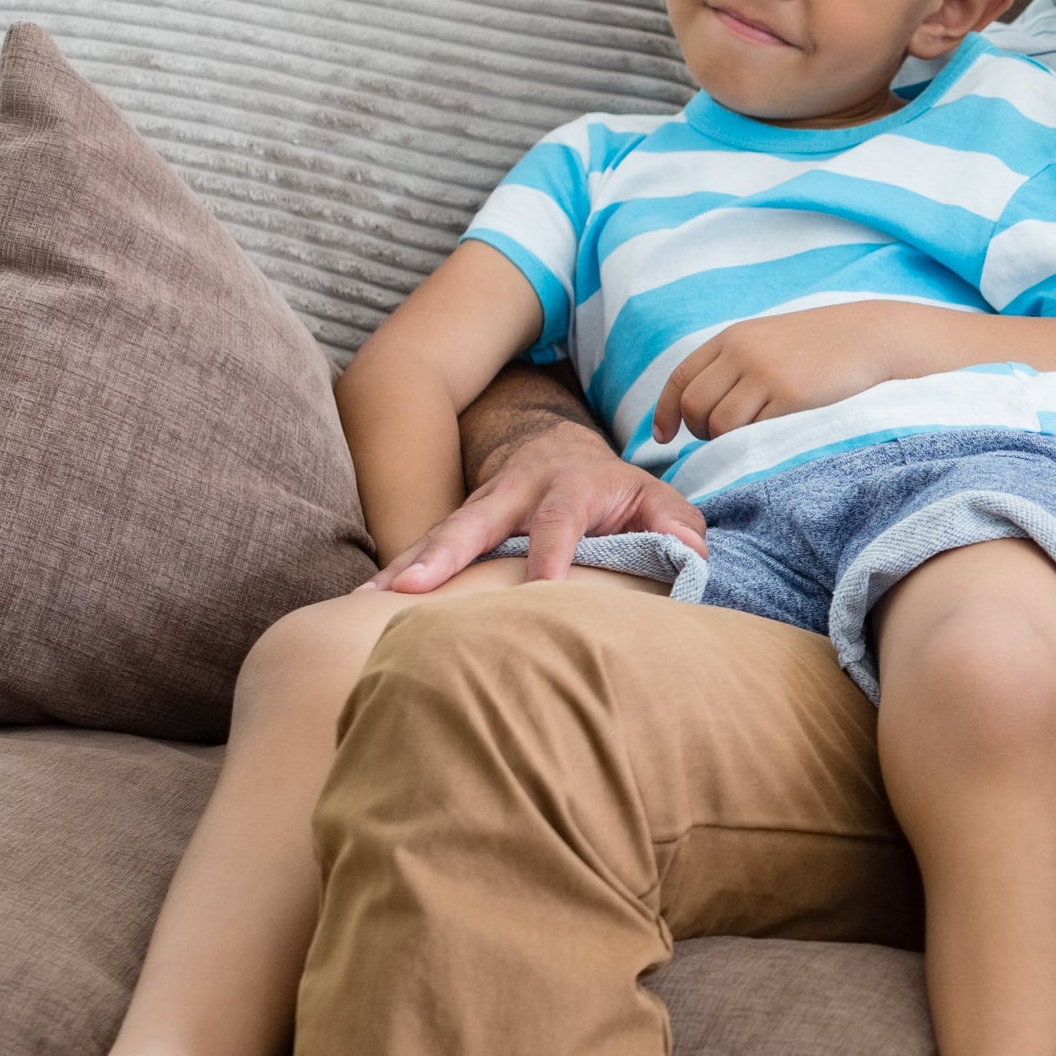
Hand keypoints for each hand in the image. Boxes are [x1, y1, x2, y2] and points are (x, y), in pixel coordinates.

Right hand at [365, 415, 703, 593]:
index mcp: (571, 485)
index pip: (559, 520)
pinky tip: (362, 604)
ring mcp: (480, 506)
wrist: (562, 451)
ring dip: (406, 567)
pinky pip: (424, 549)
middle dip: (446, 555)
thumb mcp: (657, 497)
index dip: (551, 554)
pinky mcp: (458, 524)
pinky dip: (394, 573)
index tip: (542, 592)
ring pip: (440, 535)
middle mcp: (516, 492)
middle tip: (413, 590)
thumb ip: (677, 524)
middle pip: (477, 521)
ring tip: (369, 601)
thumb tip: (692, 553)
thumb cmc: (618, 491)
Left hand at [652, 305, 904, 441]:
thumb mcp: (769, 339)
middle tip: (718, 440)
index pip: (680, 378)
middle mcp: (742, 352)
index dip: (665, 412)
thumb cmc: (822, 344)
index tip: (665, 436)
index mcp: (732, 337)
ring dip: (724, 442)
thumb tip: (701, 405)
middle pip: (694, 405)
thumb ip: (735, 362)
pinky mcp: (789, 396)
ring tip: (747, 440)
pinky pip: (752, 432)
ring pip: (719, 424)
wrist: (870, 336)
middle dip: (698, 431)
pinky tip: (770, 438)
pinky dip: (752, 442)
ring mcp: (765, 373)